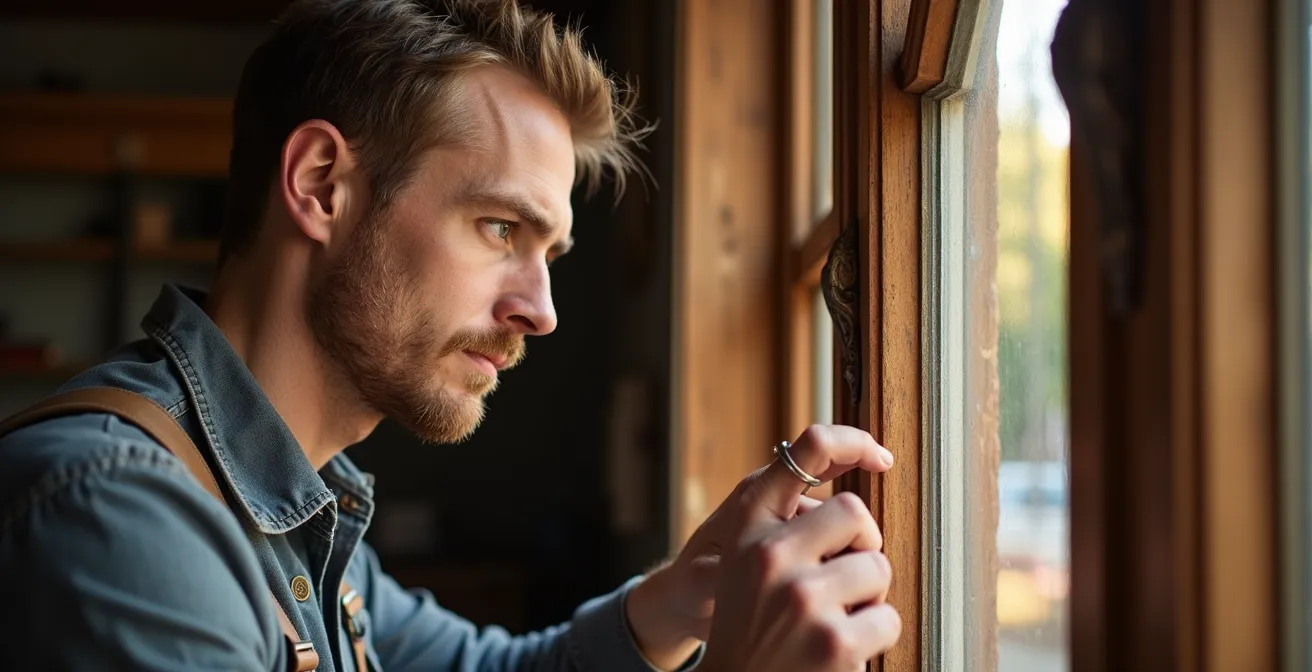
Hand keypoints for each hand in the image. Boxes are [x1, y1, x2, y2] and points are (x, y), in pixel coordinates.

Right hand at [696, 425, 899, 670]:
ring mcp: (803, 599)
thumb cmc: (749, 621)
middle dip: (861, 545)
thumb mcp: (745, 559)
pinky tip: (840, 651)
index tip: (880, 456)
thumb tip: (857, 487)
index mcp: (748, 524)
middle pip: (855, 513)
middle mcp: (771, 554)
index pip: (804, 451)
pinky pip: (888, 619)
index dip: (851, 440)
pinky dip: (874, 637)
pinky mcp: (835, 643)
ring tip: (833, 618)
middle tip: (842, 579)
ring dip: (868, 597)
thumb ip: (785, 522)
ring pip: (878, 569)